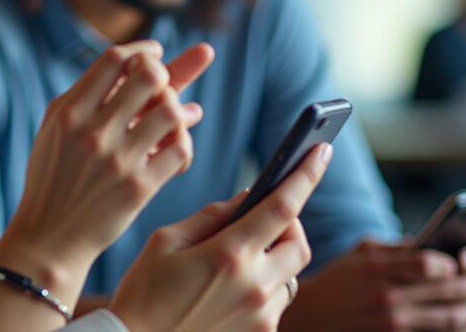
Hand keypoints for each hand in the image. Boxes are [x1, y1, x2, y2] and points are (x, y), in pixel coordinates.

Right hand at [0, 42, 212, 300]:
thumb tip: (140, 67)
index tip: (155, 54)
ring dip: (179, 110)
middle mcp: (93, 132)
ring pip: (172, 112)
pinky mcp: (139, 188)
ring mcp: (118, 160)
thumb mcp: (55, 128)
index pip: (114, 59)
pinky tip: (175, 149)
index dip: (142, 50)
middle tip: (165, 85)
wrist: (51, 235)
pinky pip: (180, 151)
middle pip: (149, 77)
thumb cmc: (54, 175)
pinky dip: (184, 144)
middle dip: (166, 74)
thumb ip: (89, 94)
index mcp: (69, 112)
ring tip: (176, 117)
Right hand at [111, 143, 331, 331]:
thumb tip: (248, 197)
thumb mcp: (166, 241)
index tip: (321, 150)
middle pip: (299, 243)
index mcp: (228, 255)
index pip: (282, 206)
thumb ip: (212, 215)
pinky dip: (264, 284)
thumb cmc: (144, 291)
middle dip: (289, 224)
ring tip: (241, 254)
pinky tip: (232, 285)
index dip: (305, 174)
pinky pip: (277, 300)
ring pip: (291, 274)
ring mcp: (262, 316)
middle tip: (263, 216)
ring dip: (275, 256)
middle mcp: (255, 286)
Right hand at [280, 238, 465, 331]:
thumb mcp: (359, 255)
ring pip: (450, 318)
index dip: (450, 264)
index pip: (429, 263)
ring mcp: (391, 322)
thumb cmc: (337, 281)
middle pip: (448, 290)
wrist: (309, 317)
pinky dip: (446, 330)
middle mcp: (386, 295)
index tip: (454, 265)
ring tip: (465, 308)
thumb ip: (394, 248)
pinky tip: (447, 324)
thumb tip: (431, 245)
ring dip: (465, 312)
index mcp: (377, 267)